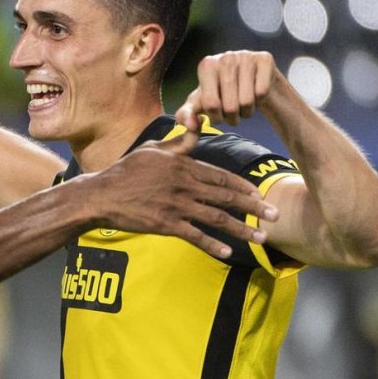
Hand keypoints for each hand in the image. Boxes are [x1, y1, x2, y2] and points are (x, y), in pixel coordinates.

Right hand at [71, 133, 278, 258]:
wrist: (102, 194)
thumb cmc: (126, 170)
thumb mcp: (153, 149)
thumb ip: (180, 142)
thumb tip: (198, 125)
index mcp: (182, 165)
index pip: (221, 176)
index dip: (244, 186)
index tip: (260, 194)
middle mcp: (183, 185)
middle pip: (226, 197)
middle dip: (254, 207)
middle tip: (275, 215)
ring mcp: (175, 206)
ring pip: (216, 218)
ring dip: (241, 229)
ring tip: (261, 238)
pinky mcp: (165, 224)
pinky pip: (194, 236)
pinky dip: (212, 245)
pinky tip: (228, 253)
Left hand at [175, 50, 280, 140]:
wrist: (248, 79)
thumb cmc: (220, 93)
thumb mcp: (200, 103)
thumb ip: (186, 115)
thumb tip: (190, 126)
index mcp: (206, 65)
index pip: (211, 104)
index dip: (216, 118)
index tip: (217, 116)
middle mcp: (225, 57)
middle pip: (230, 106)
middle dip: (232, 118)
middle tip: (233, 114)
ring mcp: (246, 56)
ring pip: (247, 101)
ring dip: (247, 112)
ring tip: (243, 104)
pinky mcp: (265, 58)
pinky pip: (263, 93)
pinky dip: (260, 101)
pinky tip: (255, 94)